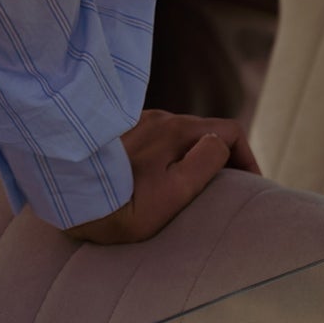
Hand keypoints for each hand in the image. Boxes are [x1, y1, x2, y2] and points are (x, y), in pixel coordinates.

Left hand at [64, 109, 261, 244]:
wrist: (72, 196)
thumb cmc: (124, 204)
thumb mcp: (173, 193)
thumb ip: (202, 164)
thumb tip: (220, 143)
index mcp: (175, 130)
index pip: (229, 131)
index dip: (248, 159)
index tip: (251, 189)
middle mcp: (158, 118)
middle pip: (206, 132)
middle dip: (225, 158)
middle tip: (230, 192)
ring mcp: (138, 123)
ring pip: (182, 135)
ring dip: (197, 156)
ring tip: (199, 189)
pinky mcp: (122, 132)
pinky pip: (160, 139)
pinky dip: (174, 155)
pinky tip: (165, 179)